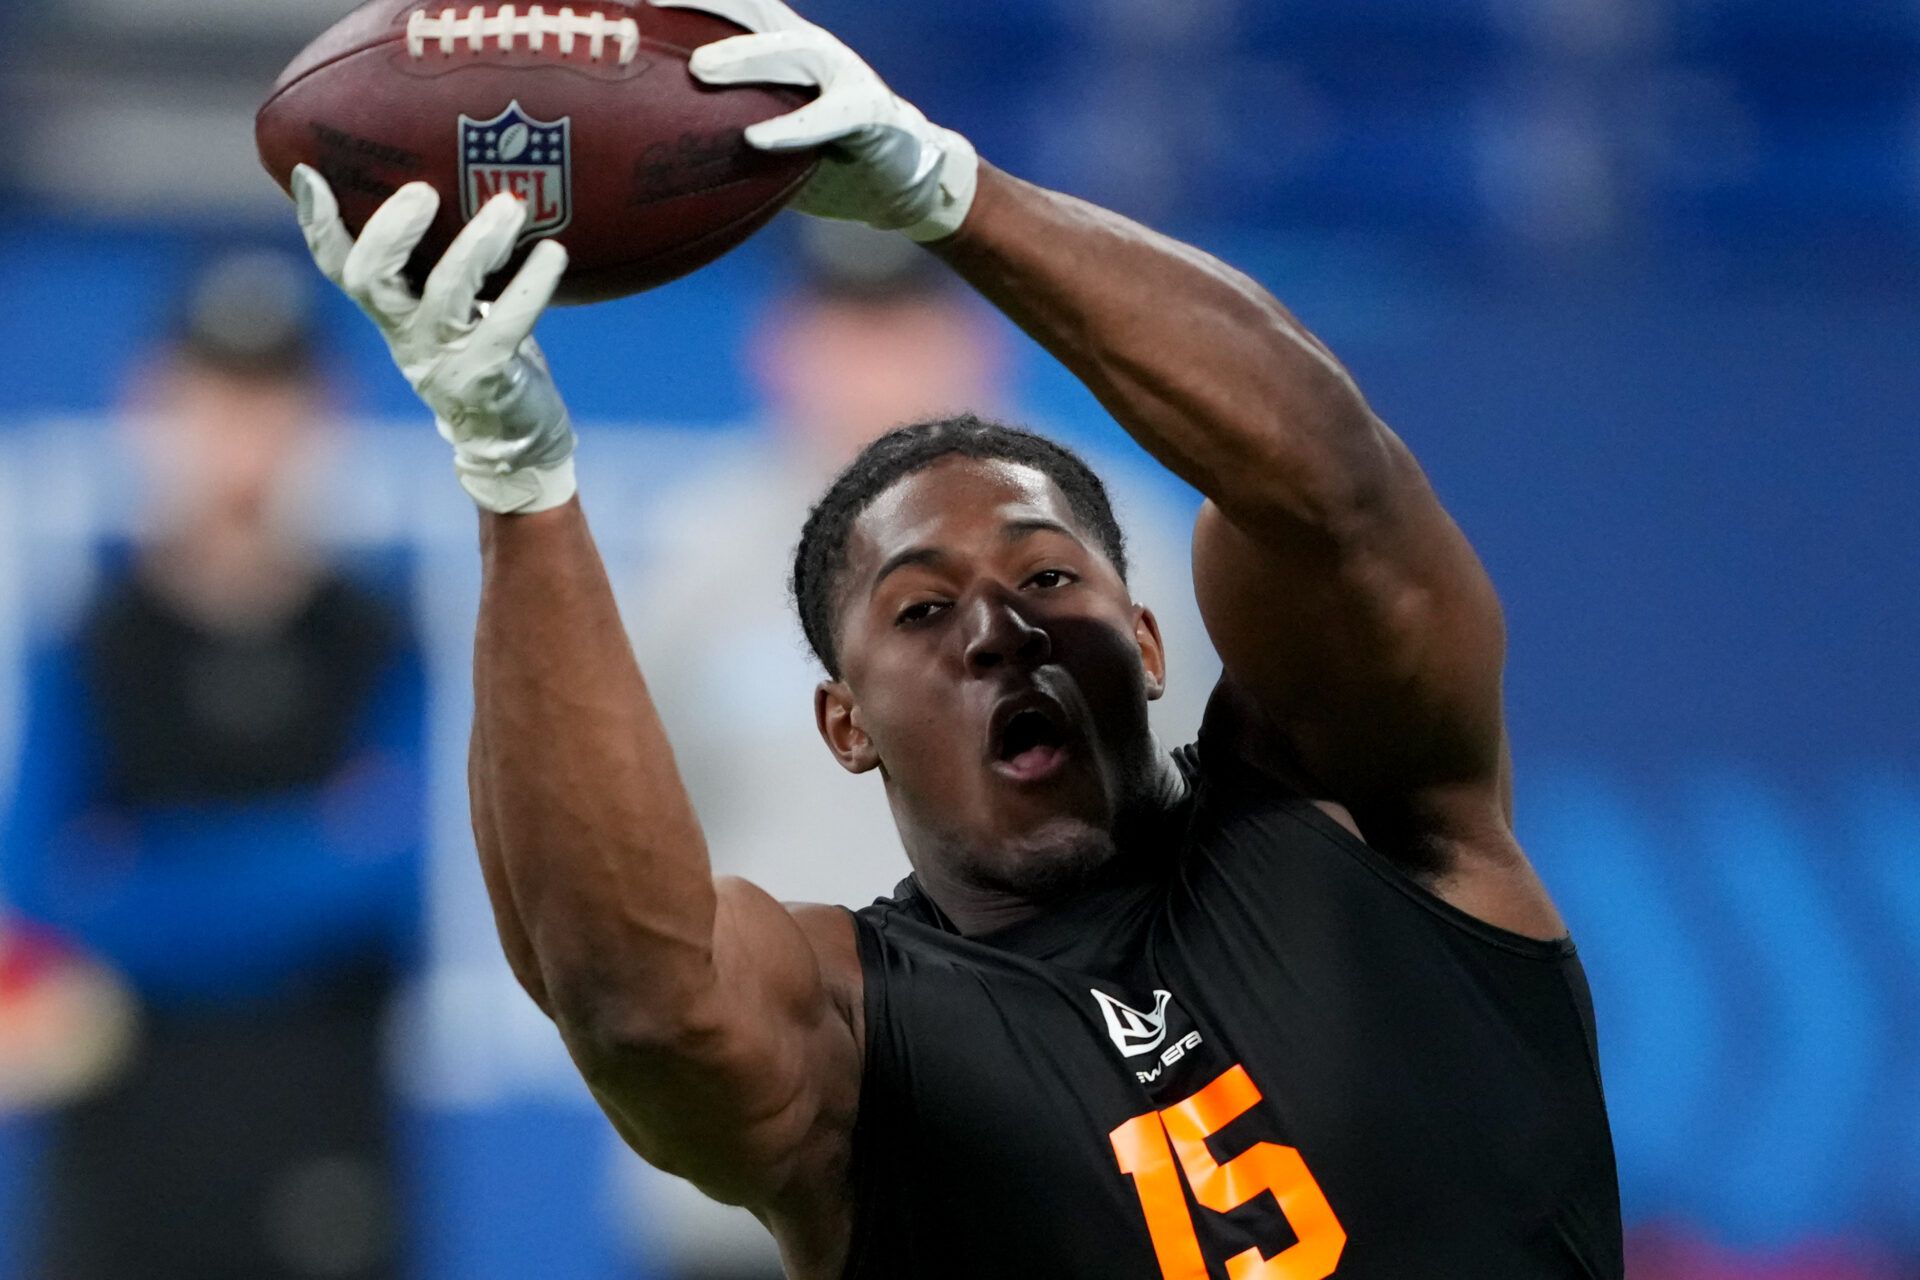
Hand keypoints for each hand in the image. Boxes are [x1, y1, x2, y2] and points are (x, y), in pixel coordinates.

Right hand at [292, 165, 577, 514]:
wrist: (513, 438)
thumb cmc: (488, 353)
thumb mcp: (456, 308)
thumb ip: (444, 263)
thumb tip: (462, 181)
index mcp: (391, 312)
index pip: (339, 266)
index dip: (318, 224)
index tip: (310, 172)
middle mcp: (405, 334)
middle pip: (371, 278)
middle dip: (392, 229)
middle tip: (424, 189)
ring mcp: (443, 359)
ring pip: (445, 294)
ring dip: (476, 245)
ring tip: (509, 206)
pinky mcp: (486, 378)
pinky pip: (506, 326)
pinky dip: (532, 285)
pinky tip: (553, 252)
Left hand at [652, 0, 977, 241]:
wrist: (903, 180)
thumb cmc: (823, 158)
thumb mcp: (767, 137)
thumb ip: (723, 130)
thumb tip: (647, 148)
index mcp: (780, 46)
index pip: (727, 8)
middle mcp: (809, 47)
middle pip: (752, 12)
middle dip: (702, 2)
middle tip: (649, 7)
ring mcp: (843, 74)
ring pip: (792, 53)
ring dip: (744, 57)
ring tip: (699, 68)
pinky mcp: (870, 113)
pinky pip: (830, 117)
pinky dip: (793, 128)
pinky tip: (757, 139)